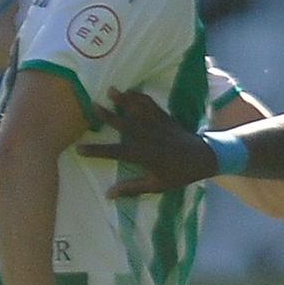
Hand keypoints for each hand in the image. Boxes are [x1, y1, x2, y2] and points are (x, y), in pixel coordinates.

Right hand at [79, 88, 217, 196]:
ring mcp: (159, 125)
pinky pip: (152, 105)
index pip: (117, 152)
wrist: (204, 158)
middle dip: (109, 115)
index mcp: (146, 156)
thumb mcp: (156, 185)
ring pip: (139, 111)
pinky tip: (130, 91)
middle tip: (93, 105)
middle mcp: (150, 138)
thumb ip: (131, 188)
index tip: (80, 149)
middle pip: (126, 125)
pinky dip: (141, 97)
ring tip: (111, 90)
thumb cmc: (179, 174)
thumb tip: (108, 194)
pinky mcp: (166, 118)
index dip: (98, 151)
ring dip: (125, 100)